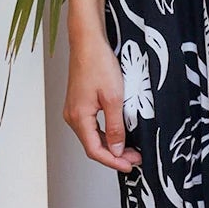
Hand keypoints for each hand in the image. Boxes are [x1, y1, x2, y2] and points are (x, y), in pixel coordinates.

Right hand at [63, 23, 142, 171]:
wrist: (88, 42)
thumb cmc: (98, 64)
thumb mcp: (113, 98)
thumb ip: (115, 127)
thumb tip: (117, 150)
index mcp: (78, 117)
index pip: (95, 150)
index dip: (114, 162)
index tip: (130, 166)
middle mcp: (72, 116)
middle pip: (93, 146)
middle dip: (115, 155)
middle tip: (136, 158)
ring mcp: (74, 110)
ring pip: (92, 137)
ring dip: (111, 145)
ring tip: (131, 149)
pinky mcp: (79, 104)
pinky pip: (91, 126)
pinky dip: (106, 133)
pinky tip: (119, 134)